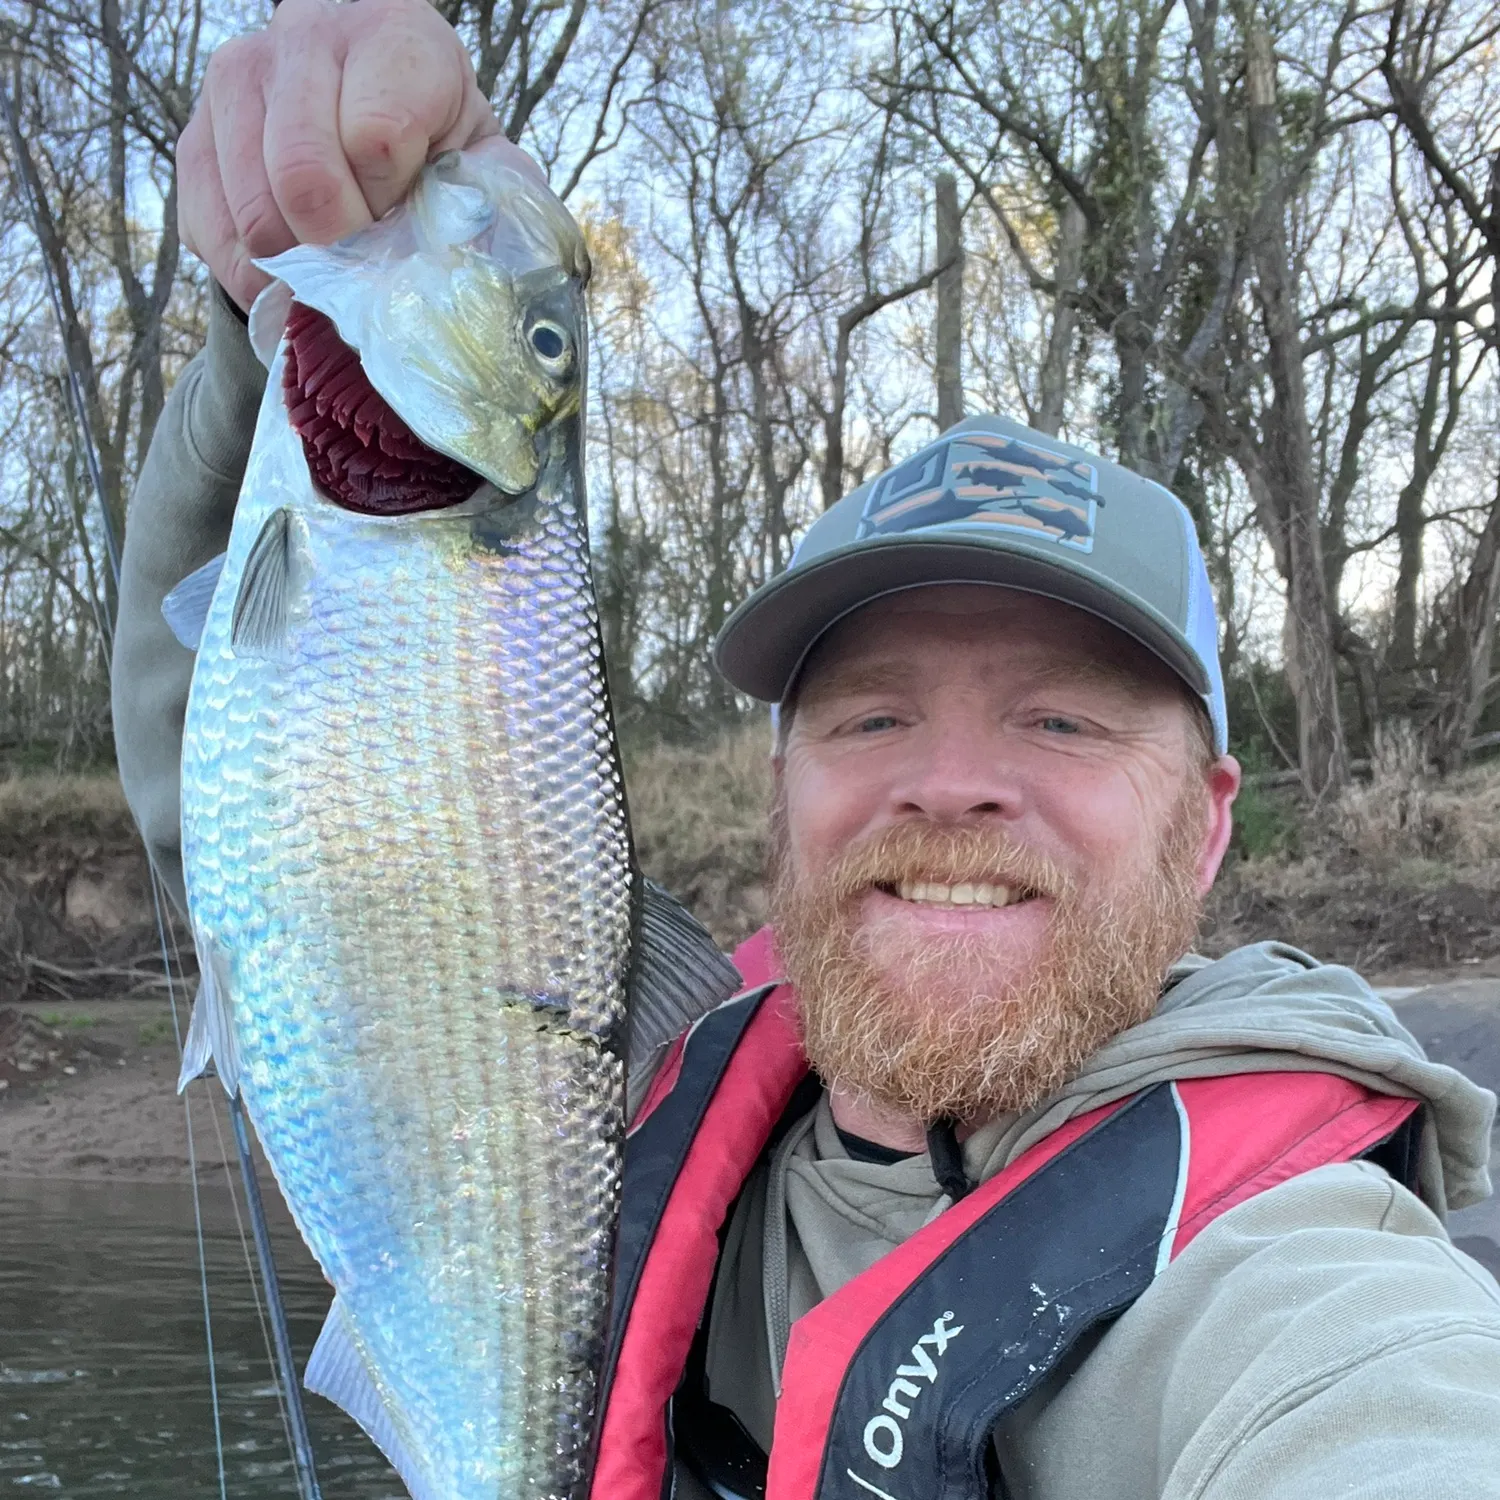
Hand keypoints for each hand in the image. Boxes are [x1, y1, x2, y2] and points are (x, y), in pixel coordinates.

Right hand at [178, 0, 513, 310]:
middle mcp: (305, 35)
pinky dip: (257, 276)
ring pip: (255, 214)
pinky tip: (293, 270)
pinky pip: (215, 234)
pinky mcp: (193, 136)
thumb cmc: (437, 150)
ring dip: (301, 265)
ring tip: (335, 261)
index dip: (393, 199)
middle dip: (343, 246)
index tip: (407, 210)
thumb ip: (497, 195)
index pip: (375, 135)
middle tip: (368, 258)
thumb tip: (487, 248)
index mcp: (392, 32)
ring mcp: (236, 79)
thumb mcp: (482, 162)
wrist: (372, 127)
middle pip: (303, 177)